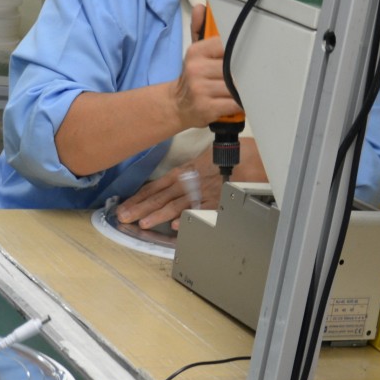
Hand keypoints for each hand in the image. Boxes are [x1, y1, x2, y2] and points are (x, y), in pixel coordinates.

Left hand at [117, 142, 264, 229]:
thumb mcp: (207, 157)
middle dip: (141, 207)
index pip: (158, 185)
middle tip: (124, 217)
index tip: (125, 205)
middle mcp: (192, 181)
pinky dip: (187, 217)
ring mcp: (204, 191)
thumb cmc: (234, 154)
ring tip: (142, 223)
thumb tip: (180, 177)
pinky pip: (200, 210)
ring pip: (176, 204)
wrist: (256, 156)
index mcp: (187, 170)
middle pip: (162, 195)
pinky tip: (174, 225)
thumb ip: (192, 169)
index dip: (140, 196)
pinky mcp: (218, 200)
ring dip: (158, 214)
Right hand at [170, 14, 241, 130]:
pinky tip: (241, 102)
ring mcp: (201, 90)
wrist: (176, 105)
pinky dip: (240, 104)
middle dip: (245, 73)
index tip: (250, 56)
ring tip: (249, 89)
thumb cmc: (192, 77)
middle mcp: (196, 70)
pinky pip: (233, 104)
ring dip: (244, 90)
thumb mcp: (194, 52)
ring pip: (235, 87)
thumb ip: (200, 29)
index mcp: (196, 53)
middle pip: (233, 68)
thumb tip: (200, 6)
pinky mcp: (206, 108)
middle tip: (255, 74)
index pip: (226, 46)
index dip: (240, 53)